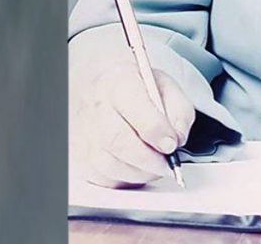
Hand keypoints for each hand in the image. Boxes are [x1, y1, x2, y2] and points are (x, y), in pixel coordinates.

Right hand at [70, 60, 195, 187]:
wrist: (114, 90)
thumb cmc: (141, 89)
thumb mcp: (168, 88)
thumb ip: (180, 110)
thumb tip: (178, 138)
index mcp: (120, 81)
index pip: (133, 105)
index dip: (154, 129)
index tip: (172, 144)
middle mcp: (97, 105)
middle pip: (116, 139)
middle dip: (147, 158)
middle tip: (167, 164)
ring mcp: (84, 131)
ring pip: (107, 163)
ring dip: (137, 172)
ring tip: (156, 167)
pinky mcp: (80, 154)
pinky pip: (100, 176)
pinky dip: (124, 179)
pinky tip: (139, 169)